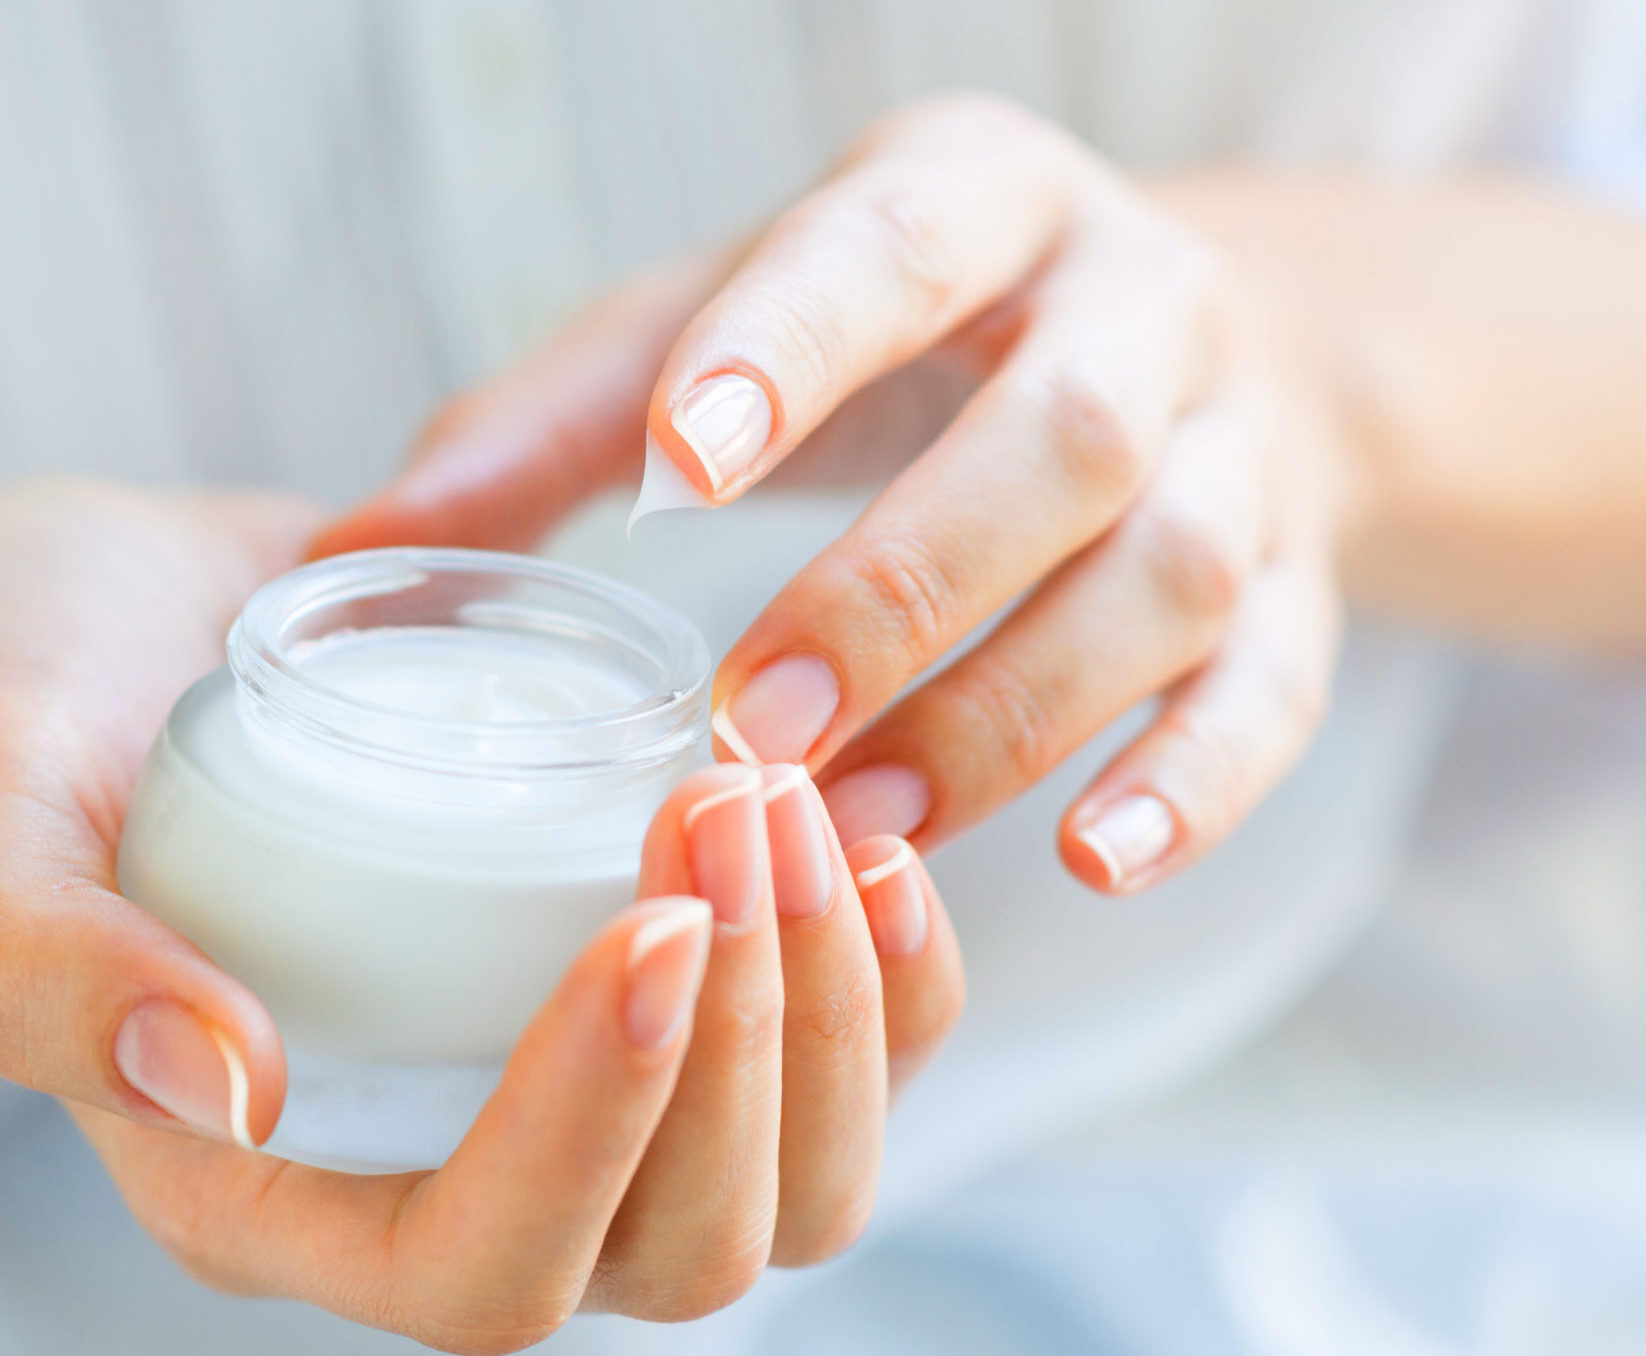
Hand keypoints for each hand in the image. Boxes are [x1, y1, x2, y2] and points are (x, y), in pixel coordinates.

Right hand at [0, 482, 961, 1351]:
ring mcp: (541, 1100)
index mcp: (258, 1195)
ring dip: (829, 1012)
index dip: (591, 1131)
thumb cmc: (10, 701)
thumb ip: (46, 955)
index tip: (647, 914)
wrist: (90, 621)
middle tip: (736, 805)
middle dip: (745, 1047)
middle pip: (671, 1251)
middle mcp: (420, 1182)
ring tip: (798, 801)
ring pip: (777, 1183)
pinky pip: (815, 1067)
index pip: (477, 1268)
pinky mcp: (621, 1002)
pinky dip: (878, 980)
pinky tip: (865, 831)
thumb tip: (217, 1089)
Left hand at [321, 95, 1353, 894]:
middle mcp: (1137, 302)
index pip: (892, 250)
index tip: (680, 464)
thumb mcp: (729, 323)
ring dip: (1016, 708)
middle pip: (1062, 435)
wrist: (1176, 339)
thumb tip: (342, 550)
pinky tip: (1095, 866)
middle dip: (906, 583)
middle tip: (752, 723)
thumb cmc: (891, 341)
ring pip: (1171, 575)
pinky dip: (1197, 783)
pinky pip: (1280, 688)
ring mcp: (1243, 445)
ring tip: (859, 824)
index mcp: (976, 199)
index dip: (795, 350)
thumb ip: (556, 421)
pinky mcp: (1303, 581)